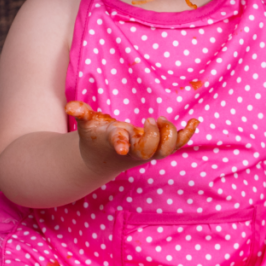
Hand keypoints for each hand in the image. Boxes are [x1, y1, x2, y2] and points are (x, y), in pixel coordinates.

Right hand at [66, 101, 198, 170]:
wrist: (105, 159)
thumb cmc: (97, 136)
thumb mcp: (87, 124)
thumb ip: (81, 113)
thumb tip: (70, 106)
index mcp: (117, 142)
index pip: (120, 144)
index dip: (120, 143)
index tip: (121, 146)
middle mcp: (134, 150)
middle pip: (150, 149)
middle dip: (154, 135)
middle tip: (150, 120)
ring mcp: (148, 151)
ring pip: (166, 150)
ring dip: (170, 134)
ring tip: (163, 120)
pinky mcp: (158, 148)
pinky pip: (176, 144)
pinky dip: (187, 134)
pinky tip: (195, 122)